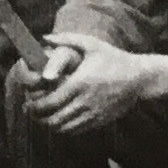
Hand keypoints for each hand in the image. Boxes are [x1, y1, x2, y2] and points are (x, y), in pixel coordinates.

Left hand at [21, 30, 167, 138]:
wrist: (139, 78)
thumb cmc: (114, 58)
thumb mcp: (92, 44)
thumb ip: (67, 39)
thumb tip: (44, 37)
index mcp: (80, 83)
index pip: (52, 101)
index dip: (36, 106)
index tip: (28, 103)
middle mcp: (85, 101)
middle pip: (55, 117)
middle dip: (39, 117)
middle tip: (31, 112)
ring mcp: (93, 113)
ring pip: (64, 127)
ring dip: (50, 125)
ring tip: (42, 118)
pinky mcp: (99, 120)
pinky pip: (77, 130)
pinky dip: (64, 129)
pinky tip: (59, 121)